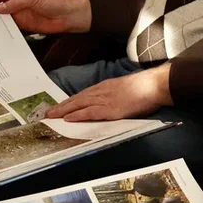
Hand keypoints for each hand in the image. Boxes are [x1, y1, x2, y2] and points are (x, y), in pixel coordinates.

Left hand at [46, 65, 170, 121]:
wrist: (154, 84)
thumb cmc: (145, 88)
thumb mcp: (126, 89)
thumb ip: (116, 95)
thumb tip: (112, 102)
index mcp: (106, 87)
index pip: (84, 94)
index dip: (71, 101)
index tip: (60, 106)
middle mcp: (102, 92)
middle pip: (77, 99)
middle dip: (62, 106)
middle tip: (48, 112)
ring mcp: (106, 100)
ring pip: (80, 105)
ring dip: (64, 110)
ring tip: (52, 116)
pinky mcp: (111, 109)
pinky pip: (91, 112)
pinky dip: (78, 115)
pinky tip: (68, 118)